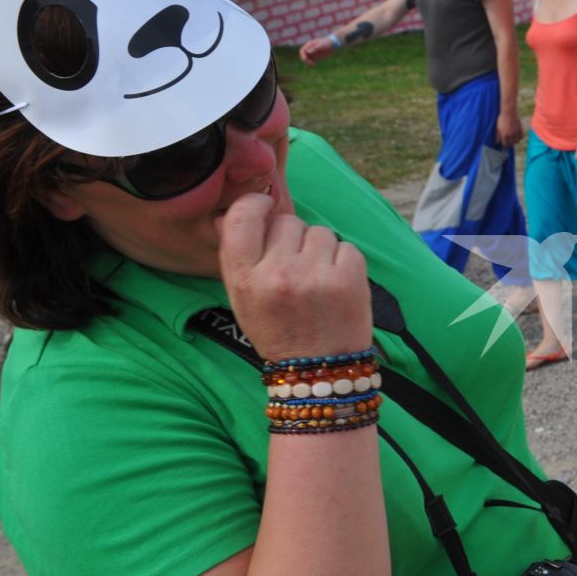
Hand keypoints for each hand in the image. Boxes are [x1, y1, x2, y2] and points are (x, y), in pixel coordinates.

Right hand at [216, 194, 371, 361]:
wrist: (320, 371)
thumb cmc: (278, 331)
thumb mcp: (242, 300)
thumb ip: (235, 256)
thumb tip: (226, 213)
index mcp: (246, 279)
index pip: (242, 217)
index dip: (255, 204)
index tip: (265, 206)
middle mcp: (278, 274)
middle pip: (286, 221)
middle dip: (291, 237)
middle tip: (295, 267)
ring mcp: (316, 276)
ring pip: (318, 231)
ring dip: (319, 248)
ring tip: (316, 279)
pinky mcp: (350, 278)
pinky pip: (345, 245)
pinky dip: (343, 260)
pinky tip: (335, 284)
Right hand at [298, 36, 334, 66]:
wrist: (333, 44)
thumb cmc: (326, 43)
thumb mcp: (320, 45)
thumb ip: (314, 48)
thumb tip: (307, 52)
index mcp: (309, 45)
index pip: (302, 51)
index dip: (302, 55)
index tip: (306, 59)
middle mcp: (309, 49)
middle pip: (303, 55)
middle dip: (305, 60)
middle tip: (310, 63)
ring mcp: (312, 53)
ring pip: (307, 59)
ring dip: (308, 62)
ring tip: (313, 64)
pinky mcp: (316, 57)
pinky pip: (311, 61)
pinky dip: (311, 63)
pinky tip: (314, 65)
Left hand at [494, 109, 524, 146]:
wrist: (509, 112)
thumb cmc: (501, 119)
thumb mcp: (497, 127)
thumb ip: (497, 135)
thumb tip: (497, 142)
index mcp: (504, 135)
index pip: (505, 144)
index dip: (505, 145)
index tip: (505, 145)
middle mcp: (510, 135)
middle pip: (511, 144)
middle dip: (510, 144)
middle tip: (509, 142)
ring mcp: (516, 133)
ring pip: (517, 141)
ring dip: (515, 141)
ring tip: (514, 140)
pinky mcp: (520, 129)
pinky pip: (521, 136)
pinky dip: (520, 137)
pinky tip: (518, 136)